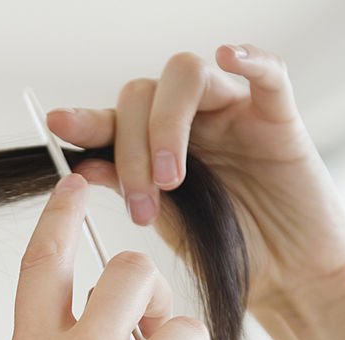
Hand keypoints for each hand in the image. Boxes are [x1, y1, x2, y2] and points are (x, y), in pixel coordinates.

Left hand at [48, 44, 344, 315]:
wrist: (285, 278)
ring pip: (187, 77)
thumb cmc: (227, 251)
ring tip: (172, 181)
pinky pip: (268, 74)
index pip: (115, 118)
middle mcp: (189, 122)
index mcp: (154, 146)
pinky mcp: (278, 119)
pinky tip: (230, 57)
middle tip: (142, 203)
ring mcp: (232, 114)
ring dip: (168, 125)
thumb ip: (130, 189)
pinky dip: (250, 58)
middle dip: (132, 148)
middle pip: (143, 94)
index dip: (86, 119)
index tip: (60, 125)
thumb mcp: (166, 224)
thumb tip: (85, 167)